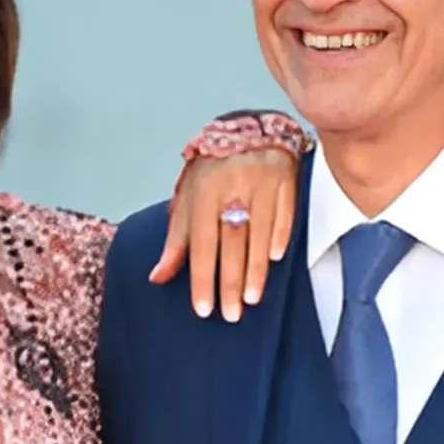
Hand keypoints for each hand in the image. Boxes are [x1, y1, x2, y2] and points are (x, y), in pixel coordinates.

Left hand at [150, 148, 296, 321]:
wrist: (247, 129)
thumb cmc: (212, 170)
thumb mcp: (187, 198)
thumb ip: (176, 239)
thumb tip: (158, 276)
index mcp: (203, 191)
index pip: (201, 242)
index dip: (202, 277)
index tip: (204, 308)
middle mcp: (232, 187)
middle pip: (231, 243)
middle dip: (230, 282)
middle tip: (231, 314)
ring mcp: (261, 183)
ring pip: (259, 234)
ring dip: (255, 270)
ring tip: (250, 299)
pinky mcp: (286, 181)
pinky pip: (284, 214)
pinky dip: (280, 238)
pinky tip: (275, 261)